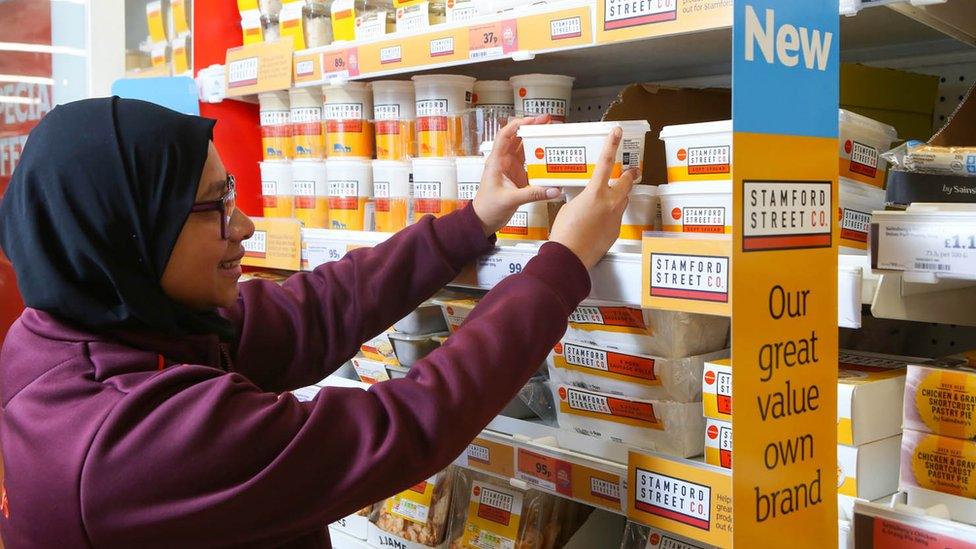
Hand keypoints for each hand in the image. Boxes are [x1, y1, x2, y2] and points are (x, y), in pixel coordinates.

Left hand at [472, 115, 562, 235]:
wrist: (483, 221)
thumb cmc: (488, 208)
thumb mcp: (510, 200)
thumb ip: (533, 194)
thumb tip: (554, 190)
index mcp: (496, 161)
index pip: (505, 135)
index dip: (519, 124)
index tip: (534, 120)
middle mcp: (504, 161)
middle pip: (518, 138)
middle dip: (532, 128)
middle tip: (548, 122)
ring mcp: (512, 167)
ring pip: (525, 148)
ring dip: (537, 140)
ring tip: (552, 132)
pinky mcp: (518, 176)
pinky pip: (530, 162)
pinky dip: (539, 156)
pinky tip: (550, 153)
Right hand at [549, 127, 637, 268]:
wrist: (569, 257)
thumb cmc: (564, 233)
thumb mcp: (569, 207)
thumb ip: (582, 199)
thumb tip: (587, 201)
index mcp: (596, 193)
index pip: (606, 162)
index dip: (612, 145)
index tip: (617, 132)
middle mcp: (610, 203)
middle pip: (627, 182)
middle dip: (630, 174)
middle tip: (632, 169)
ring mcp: (615, 218)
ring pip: (623, 200)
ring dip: (620, 196)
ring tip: (611, 197)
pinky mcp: (615, 231)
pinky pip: (616, 217)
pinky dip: (610, 215)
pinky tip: (599, 221)